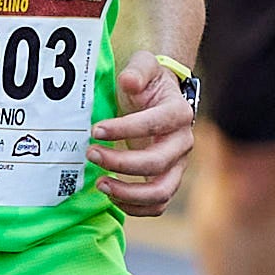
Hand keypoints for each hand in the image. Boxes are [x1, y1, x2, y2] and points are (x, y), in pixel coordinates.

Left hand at [89, 52, 197, 214]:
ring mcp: (177, 166)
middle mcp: (183, 143)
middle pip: (157, 162)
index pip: (156, 124)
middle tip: (90, 154)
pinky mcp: (168, 182)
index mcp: (179, 113)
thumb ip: (137, 70)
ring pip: (160, 192)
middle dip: (120, 162)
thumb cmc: (148, 84)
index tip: (95, 130)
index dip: (125, 129)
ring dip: (127, 193)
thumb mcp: (144, 66)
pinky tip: (110, 195)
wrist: (158, 100)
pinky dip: (134, 208)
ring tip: (99, 183)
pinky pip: (157, 206)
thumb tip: (129, 81)